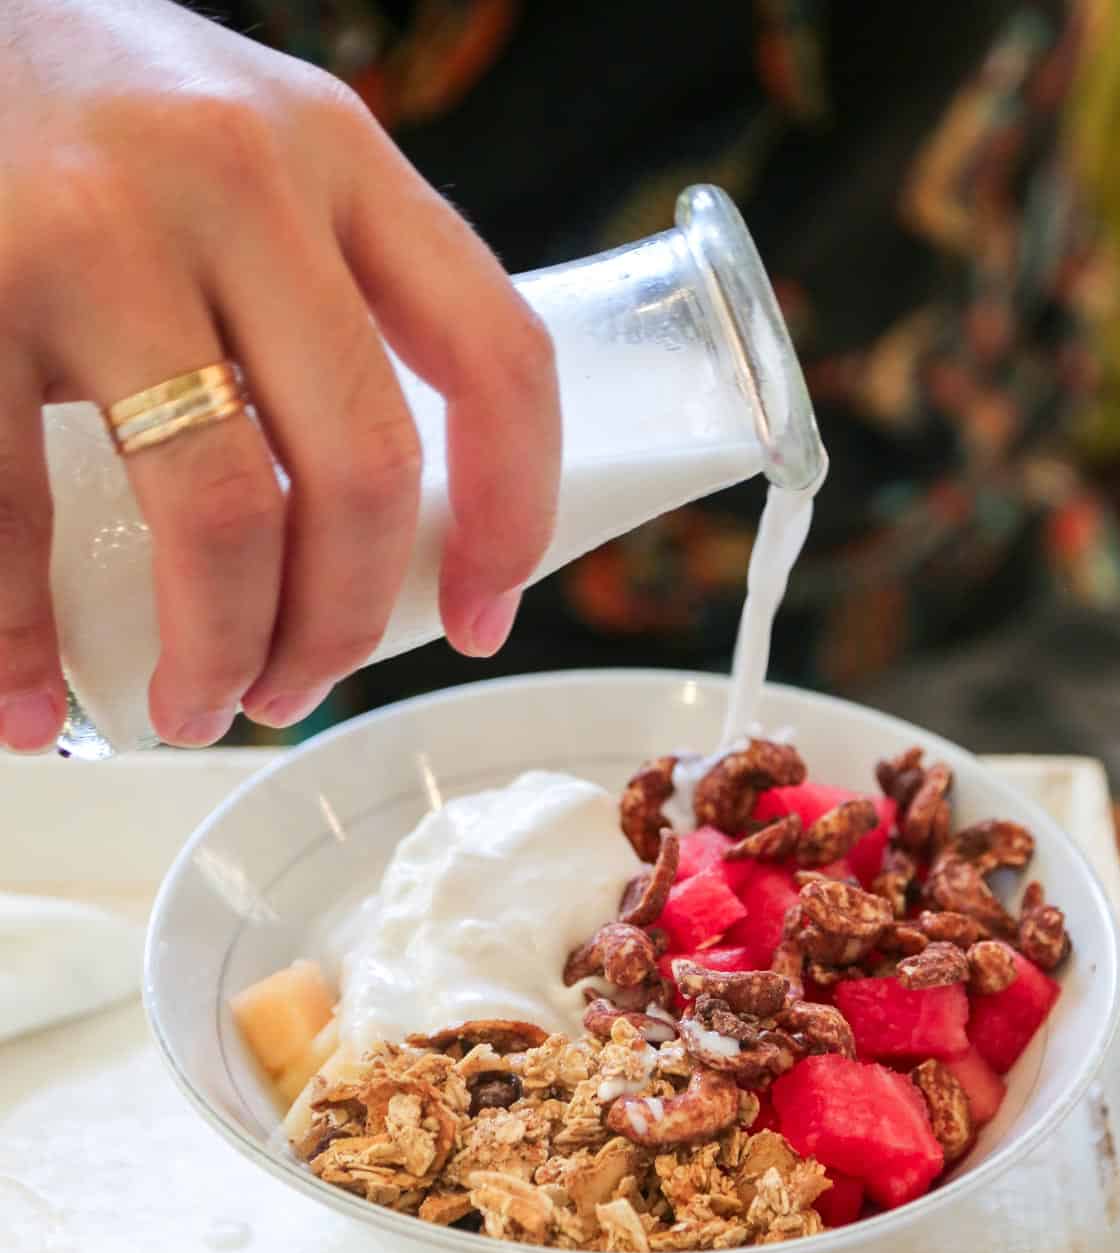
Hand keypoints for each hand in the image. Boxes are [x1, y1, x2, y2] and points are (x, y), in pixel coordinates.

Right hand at [0, 0, 559, 750]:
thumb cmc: (84, 120)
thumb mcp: (245, 153)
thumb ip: (326, 282)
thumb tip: (387, 510)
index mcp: (337, 154)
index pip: (498, 358)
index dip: (512, 520)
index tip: (479, 620)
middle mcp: (236, 177)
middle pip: (362, 471)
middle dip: (337, 627)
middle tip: (293, 689)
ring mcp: (96, 227)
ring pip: (219, 515)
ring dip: (214, 653)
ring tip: (193, 708)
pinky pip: (14, 515)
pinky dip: (22, 639)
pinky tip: (34, 702)